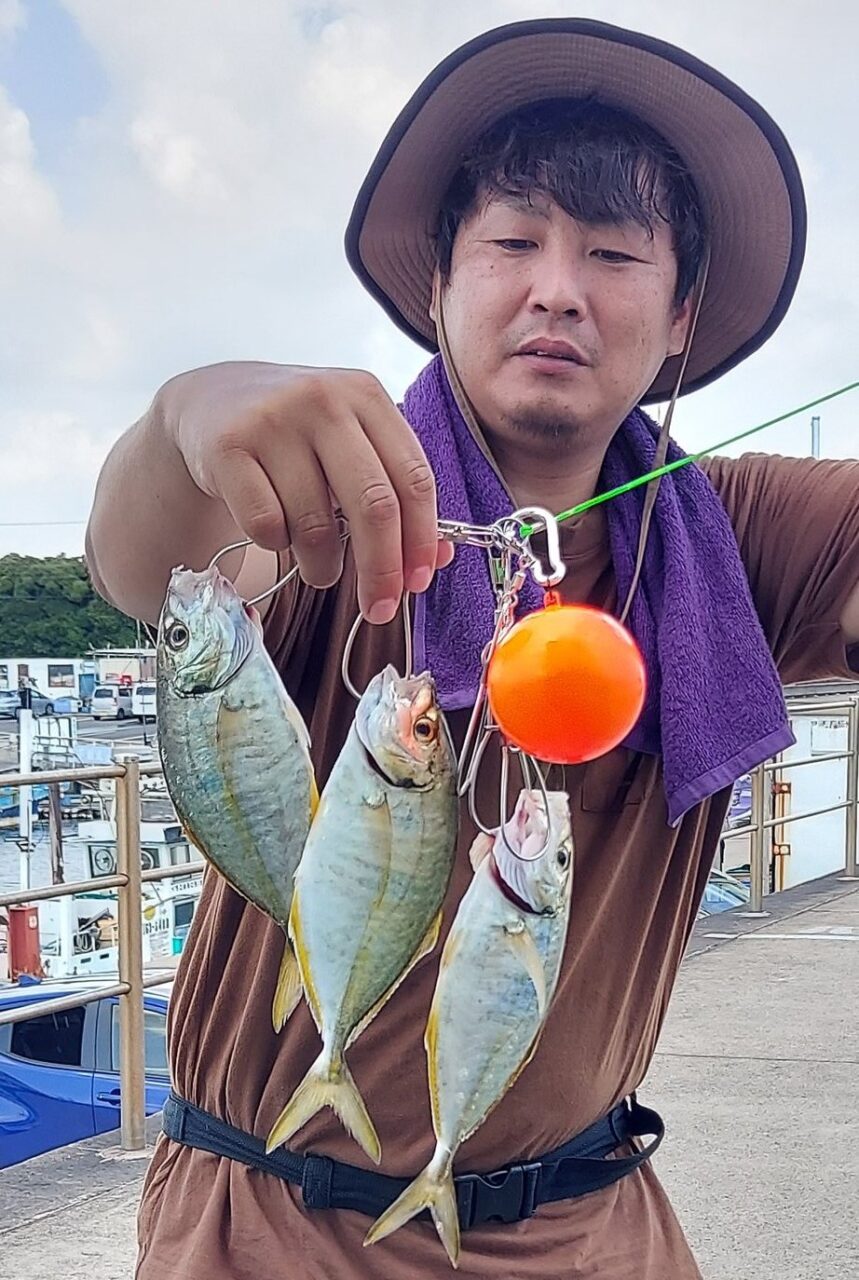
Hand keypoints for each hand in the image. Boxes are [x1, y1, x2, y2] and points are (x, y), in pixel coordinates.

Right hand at [164, 362, 452, 621]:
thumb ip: (395, 491)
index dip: (422, 539)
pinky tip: (274, 532)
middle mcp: (323, 399)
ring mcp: (273, 420)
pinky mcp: (228, 447)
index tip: (419, 581)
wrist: (213, 403)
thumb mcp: (351, 446)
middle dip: (382, 569)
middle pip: (373, 505)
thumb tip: (440, 557)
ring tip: (319, 568)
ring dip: (323, 566)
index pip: (413, 478)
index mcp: (367, 396)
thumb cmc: (297, 435)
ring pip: (316, 523)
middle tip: (379, 608)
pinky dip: (276, 544)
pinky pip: (266, 524)